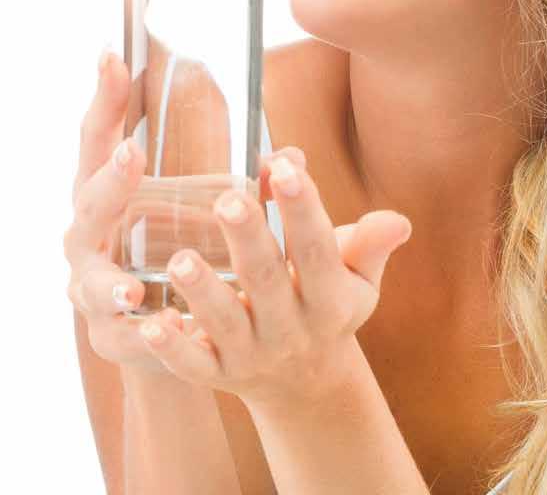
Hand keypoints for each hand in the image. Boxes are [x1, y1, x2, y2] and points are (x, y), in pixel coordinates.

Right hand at [63, 47, 343, 374]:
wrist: (183, 333)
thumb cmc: (192, 249)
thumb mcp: (220, 214)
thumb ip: (253, 187)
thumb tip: (295, 158)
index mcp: (114, 190)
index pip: (99, 137)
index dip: (103, 98)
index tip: (112, 54)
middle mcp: (92, 233)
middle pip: (88, 202)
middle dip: (109, 180)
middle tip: (133, 154)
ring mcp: (92, 285)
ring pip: (91, 281)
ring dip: (110, 282)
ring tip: (135, 289)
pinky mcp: (110, 335)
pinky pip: (117, 336)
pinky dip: (137, 337)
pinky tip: (160, 334)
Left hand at [134, 144, 412, 409]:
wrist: (306, 384)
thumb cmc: (327, 303)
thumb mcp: (358, 278)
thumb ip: (369, 244)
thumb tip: (397, 221)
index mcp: (330, 300)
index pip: (317, 250)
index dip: (302, 208)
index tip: (284, 163)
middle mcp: (291, 329)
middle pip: (267, 281)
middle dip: (249, 238)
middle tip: (228, 198)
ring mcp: (250, 355)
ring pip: (224, 323)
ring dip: (202, 292)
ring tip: (179, 259)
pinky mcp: (215, 375)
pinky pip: (191, 365)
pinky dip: (170, 348)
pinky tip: (149, 324)